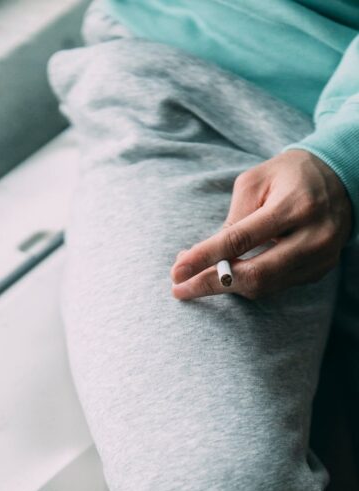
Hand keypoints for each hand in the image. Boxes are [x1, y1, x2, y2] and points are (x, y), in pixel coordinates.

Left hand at [170, 149, 352, 299]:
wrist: (339, 179)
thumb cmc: (286, 177)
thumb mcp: (254, 182)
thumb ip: (231, 219)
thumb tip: (199, 257)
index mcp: (294, 205)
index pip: (240, 240)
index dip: (204, 258)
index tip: (176, 271)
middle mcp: (313, 236)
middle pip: (255, 275)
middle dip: (211, 284)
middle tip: (180, 288)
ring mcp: (321, 257)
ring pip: (264, 287)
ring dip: (225, 285)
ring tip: (195, 277)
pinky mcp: (319, 270)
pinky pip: (274, 286)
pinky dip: (245, 283)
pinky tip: (227, 272)